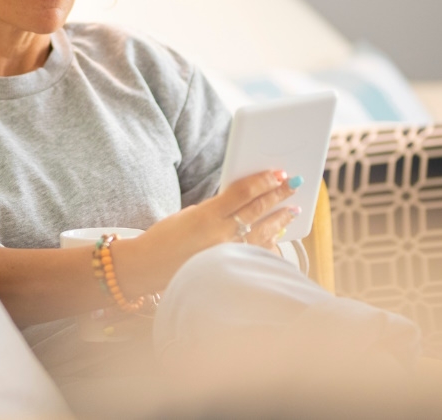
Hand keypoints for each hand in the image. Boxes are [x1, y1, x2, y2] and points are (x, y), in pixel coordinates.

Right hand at [112, 170, 301, 296]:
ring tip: (293, 209)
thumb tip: (245, 201)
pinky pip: (258, 254)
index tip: (278, 173)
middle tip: (294, 183)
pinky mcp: (228, 268)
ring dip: (280, 219)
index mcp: (206, 216)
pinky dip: (269, 243)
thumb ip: (217, 207)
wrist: (148, 267)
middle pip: (258, 210)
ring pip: (264, 233)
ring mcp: (227, 254)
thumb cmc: (164, 238)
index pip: (243, 193)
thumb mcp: (189, 214)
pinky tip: (278, 236)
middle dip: (279, 194)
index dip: (263, 181)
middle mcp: (220, 236)